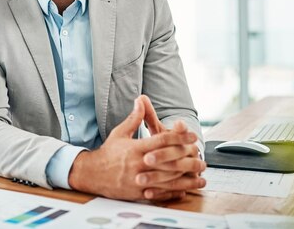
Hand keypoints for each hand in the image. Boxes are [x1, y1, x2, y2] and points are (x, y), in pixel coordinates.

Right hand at [68, 97, 204, 200]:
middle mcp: (138, 164)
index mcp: (135, 148)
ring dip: (186, 178)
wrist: (91, 174)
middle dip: (187, 158)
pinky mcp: (138, 193)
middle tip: (201, 156)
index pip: (161, 141)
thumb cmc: (107, 153)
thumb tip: (141, 100)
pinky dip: (173, 192)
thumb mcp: (120, 133)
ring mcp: (138, 180)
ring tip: (201, 176)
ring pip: (167, 179)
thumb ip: (134, 118)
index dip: (179, 137)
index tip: (192, 135)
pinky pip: (159, 193)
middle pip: (168, 160)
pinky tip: (185, 190)